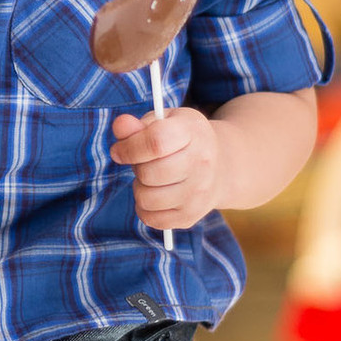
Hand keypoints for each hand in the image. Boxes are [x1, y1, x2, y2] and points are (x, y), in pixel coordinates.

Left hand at [110, 106, 221, 229]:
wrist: (221, 166)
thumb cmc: (183, 139)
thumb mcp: (165, 121)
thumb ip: (138, 125)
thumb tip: (120, 125)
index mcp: (194, 132)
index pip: (156, 142)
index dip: (129, 147)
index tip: (119, 150)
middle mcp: (202, 164)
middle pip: (149, 173)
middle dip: (136, 167)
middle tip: (144, 162)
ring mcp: (199, 194)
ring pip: (146, 198)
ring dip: (140, 188)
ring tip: (152, 178)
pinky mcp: (191, 216)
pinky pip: (151, 219)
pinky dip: (144, 208)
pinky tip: (155, 194)